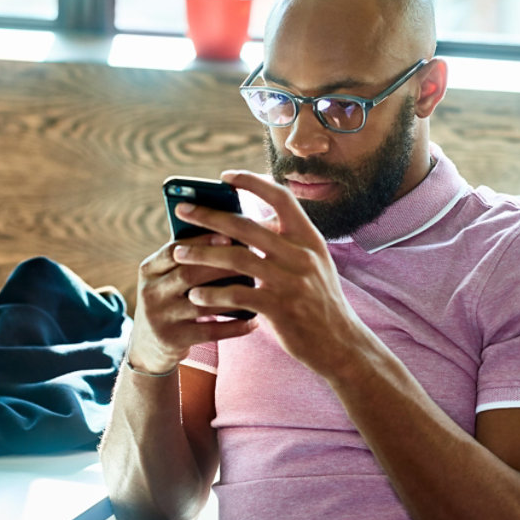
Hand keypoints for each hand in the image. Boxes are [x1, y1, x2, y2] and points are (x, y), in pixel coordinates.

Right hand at [126, 234, 258, 373]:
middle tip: (250, 259)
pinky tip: (254, 321)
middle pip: (188, 274)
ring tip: (257, 288)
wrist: (148, 347)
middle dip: (221, 265)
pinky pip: (210, 332)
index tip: (229, 236)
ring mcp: (160, 318)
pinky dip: (234, 326)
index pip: (174, 250)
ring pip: (201, 303)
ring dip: (232, 295)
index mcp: (148, 270)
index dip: (201, 243)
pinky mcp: (173, 340)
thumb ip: (186, 259)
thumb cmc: (169, 300)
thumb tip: (227, 232)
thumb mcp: (165, 278)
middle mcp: (150, 292)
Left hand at [172, 170, 372, 374]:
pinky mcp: (280, 308)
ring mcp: (291, 281)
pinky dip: (212, 294)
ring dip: (202, 254)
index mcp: (309, 238)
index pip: (281, 197)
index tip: (225, 176)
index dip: (253, 182)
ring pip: (236, 258)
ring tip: (178, 253)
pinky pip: (238, 295)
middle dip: (209, 215)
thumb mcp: (312, 263)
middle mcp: (302, 254)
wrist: (341, 343)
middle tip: (182, 209)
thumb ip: (285, 242)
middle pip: (247, 225)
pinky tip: (196, 296)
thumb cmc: (318, 300)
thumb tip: (242, 222)